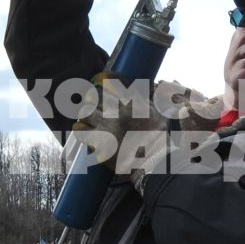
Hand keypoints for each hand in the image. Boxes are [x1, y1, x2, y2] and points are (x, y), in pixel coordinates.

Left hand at [66, 78, 221, 189]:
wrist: (159, 164)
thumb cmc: (163, 140)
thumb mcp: (161, 115)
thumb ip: (154, 101)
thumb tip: (162, 87)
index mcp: (132, 103)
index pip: (110, 83)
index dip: (102, 79)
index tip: (99, 79)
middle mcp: (117, 112)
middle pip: (95, 96)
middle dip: (93, 98)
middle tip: (92, 101)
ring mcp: (106, 128)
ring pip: (85, 111)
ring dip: (85, 113)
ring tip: (87, 116)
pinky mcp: (99, 144)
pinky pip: (81, 132)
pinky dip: (80, 130)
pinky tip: (83, 130)